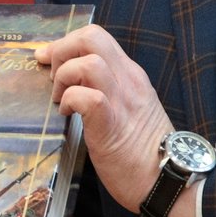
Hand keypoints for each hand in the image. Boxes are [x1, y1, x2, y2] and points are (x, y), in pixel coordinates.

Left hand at [37, 25, 173, 213]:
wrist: (166, 179)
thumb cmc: (143, 151)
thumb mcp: (130, 108)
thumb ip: (109, 90)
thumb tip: (75, 85)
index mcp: (130, 75)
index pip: (97, 38)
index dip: (67, 43)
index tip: (49, 59)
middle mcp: (128, 80)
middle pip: (91, 37)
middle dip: (62, 50)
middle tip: (53, 76)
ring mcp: (122, 100)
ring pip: (89, 62)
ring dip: (65, 77)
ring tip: (61, 98)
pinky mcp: (111, 124)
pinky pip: (87, 97)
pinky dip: (70, 101)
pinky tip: (68, 115)